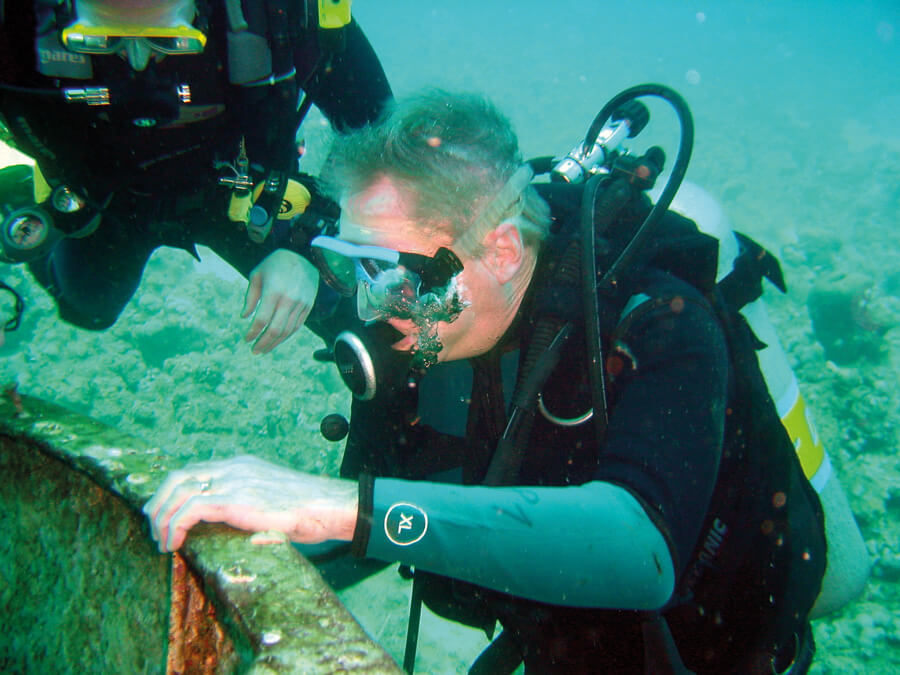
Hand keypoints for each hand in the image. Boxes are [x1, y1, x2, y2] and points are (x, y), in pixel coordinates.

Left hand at [142, 455, 357, 552]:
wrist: (330, 506)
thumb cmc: (310, 510)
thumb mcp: (274, 503)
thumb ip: (252, 509)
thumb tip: (244, 533)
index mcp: (242, 465)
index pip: (194, 470)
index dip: (173, 492)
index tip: (166, 517)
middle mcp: (233, 468)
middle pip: (178, 476)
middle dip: (159, 503)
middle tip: (154, 529)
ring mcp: (233, 481)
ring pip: (178, 490)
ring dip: (162, 518)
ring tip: (162, 541)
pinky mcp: (234, 500)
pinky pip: (190, 509)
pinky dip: (175, 525)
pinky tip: (174, 543)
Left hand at [242, 249, 318, 353]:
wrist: (305, 256)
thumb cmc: (275, 264)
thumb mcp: (257, 274)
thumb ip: (250, 297)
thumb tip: (245, 317)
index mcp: (273, 291)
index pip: (262, 319)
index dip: (252, 332)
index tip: (246, 339)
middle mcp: (289, 300)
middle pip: (275, 329)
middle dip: (263, 343)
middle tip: (255, 351)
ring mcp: (301, 304)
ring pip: (287, 331)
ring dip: (275, 343)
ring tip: (264, 350)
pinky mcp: (308, 306)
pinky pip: (297, 326)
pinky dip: (286, 336)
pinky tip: (277, 341)